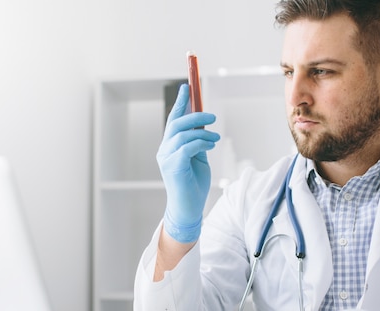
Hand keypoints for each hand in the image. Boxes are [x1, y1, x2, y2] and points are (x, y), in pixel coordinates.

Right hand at [157, 84, 219, 242]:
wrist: (189, 208)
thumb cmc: (194, 185)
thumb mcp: (198, 157)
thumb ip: (198, 141)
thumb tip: (204, 123)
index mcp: (169, 146)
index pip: (173, 120)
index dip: (180, 102)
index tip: (187, 86)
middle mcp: (164, 149)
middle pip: (176, 123)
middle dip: (194, 114)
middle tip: (212, 116)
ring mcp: (166, 157)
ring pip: (183, 133)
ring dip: (202, 132)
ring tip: (215, 138)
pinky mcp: (172, 166)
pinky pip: (188, 146)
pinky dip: (201, 143)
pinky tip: (210, 146)